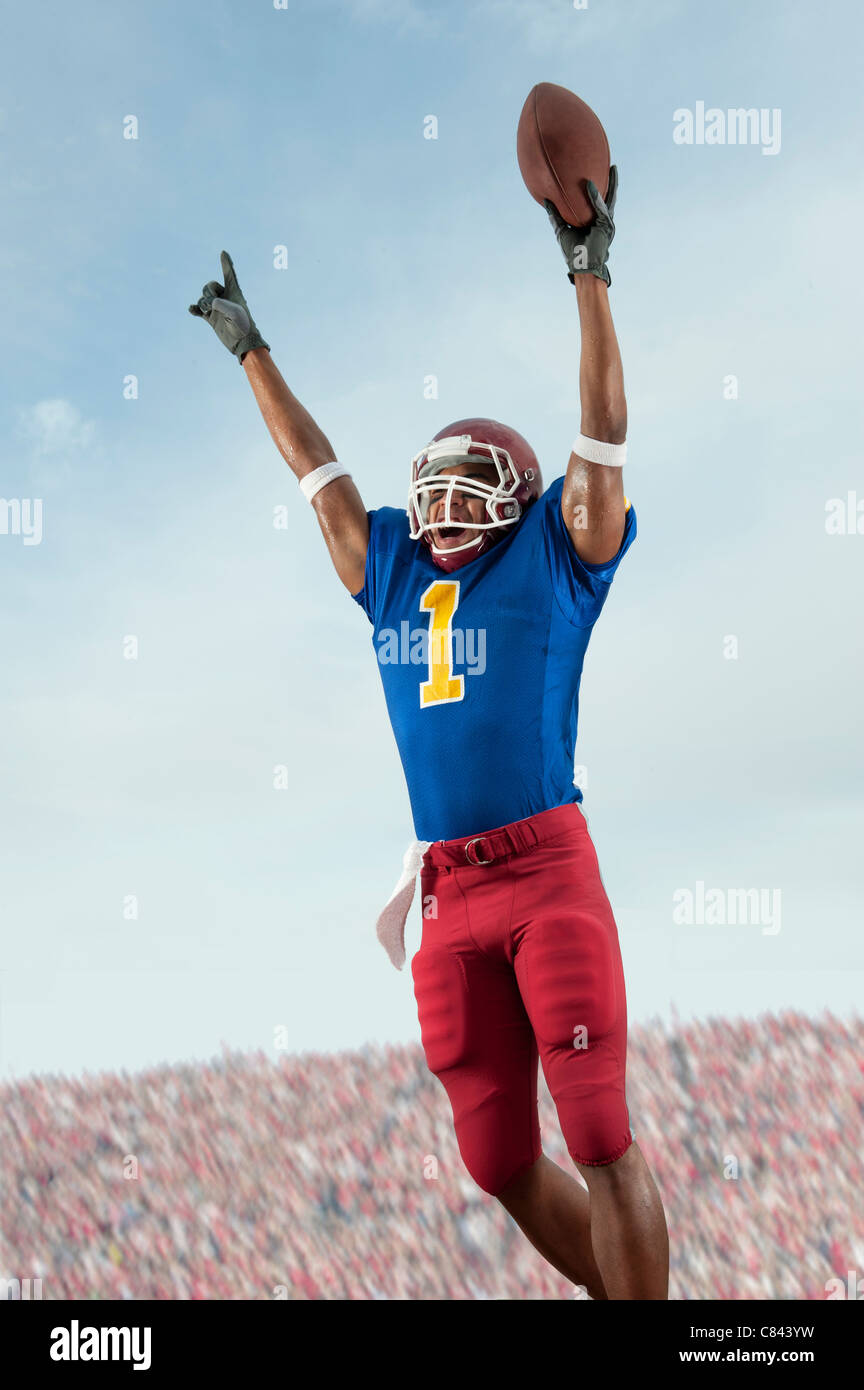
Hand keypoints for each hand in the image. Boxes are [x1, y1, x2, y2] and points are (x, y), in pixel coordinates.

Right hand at [188, 251, 269, 361]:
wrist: (242, 343)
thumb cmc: (243, 326)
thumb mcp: (234, 313)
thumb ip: (221, 304)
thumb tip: (209, 304)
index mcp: (234, 292)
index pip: (229, 274)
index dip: (226, 263)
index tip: (224, 252)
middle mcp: (225, 298)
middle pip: (210, 286)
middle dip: (208, 292)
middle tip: (213, 304)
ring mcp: (217, 308)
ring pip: (203, 298)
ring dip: (202, 303)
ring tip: (208, 311)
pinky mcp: (212, 318)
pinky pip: (199, 310)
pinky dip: (194, 309)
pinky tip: (192, 310)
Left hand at [545, 164, 617, 286]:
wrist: (580, 267)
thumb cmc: (572, 253)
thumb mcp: (561, 230)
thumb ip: (555, 216)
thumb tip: (546, 201)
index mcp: (595, 221)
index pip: (599, 201)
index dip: (599, 188)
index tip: (598, 173)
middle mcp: (604, 221)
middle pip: (609, 197)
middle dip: (613, 182)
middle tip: (613, 166)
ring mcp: (607, 224)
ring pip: (610, 200)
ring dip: (612, 184)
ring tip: (612, 169)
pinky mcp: (606, 227)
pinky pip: (601, 209)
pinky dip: (596, 197)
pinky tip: (590, 185)